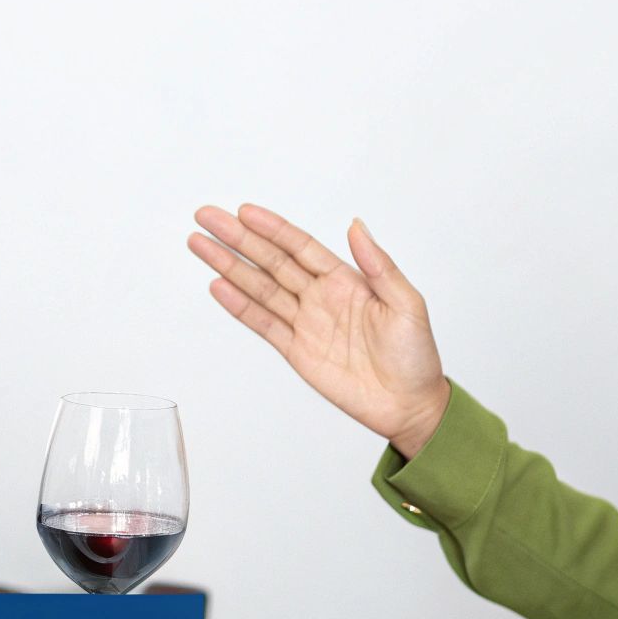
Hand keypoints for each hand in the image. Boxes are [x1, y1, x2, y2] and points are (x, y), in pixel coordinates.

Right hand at [188, 204, 450, 457]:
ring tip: (201, 246)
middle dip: (238, 239)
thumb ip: (380, 266)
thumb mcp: (408, 305)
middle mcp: (321, 297)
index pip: (301, 247)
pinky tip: (219, 286)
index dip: (272, 228)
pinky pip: (263, 324)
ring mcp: (306, 324)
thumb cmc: (416, 356)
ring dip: (229, 267)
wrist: (409, 406)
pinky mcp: (297, 352)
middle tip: (207, 217)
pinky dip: (239, 306)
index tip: (243, 212)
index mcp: (347, 281)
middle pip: (271, 261)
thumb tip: (357, 227)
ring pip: (260, 288)